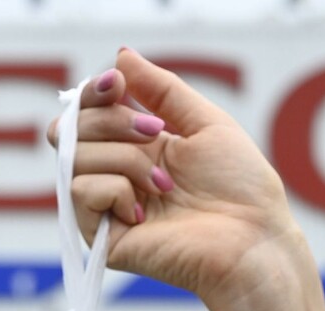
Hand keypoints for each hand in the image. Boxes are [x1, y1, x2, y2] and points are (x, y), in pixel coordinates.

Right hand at [47, 49, 313, 310]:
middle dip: (113, 121)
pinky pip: (80, 192)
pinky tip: (144, 212)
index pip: (89, 111)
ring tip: (164, 185)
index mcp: (138, 147)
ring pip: (76, 158)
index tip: (119, 84)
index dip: (95, 91)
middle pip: (72, 128)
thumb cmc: (241, 188)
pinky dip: (115, 190)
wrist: (252, 239)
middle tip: (156, 133)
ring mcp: (107, 206)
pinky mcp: (102, 237)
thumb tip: (120, 57)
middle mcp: (117, 174)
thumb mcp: (205, 123)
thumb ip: (161, 89)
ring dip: (126, 159)